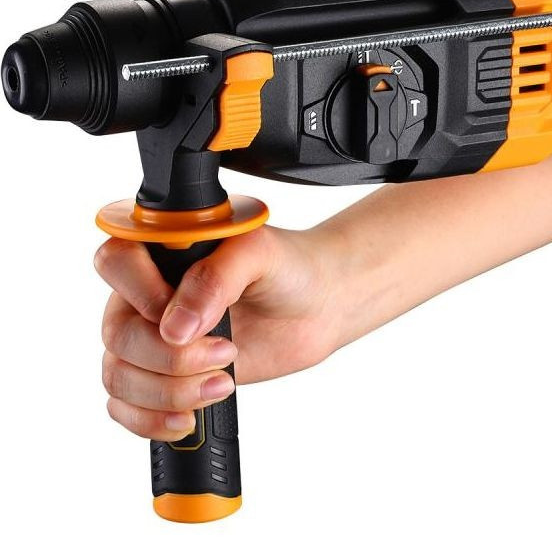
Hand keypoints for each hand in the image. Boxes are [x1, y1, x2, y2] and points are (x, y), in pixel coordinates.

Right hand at [94, 226, 339, 440]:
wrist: (318, 306)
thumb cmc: (289, 268)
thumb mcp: (260, 254)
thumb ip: (216, 279)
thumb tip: (175, 326)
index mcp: (162, 249)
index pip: (115, 263)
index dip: (141, 295)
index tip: (185, 319)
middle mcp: (145, 293)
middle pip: (118, 333)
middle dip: (172, 357)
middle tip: (226, 352)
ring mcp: (151, 337)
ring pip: (119, 375)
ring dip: (169, 392)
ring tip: (223, 383)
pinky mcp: (163, 375)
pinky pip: (125, 405)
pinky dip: (150, 420)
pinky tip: (188, 418)